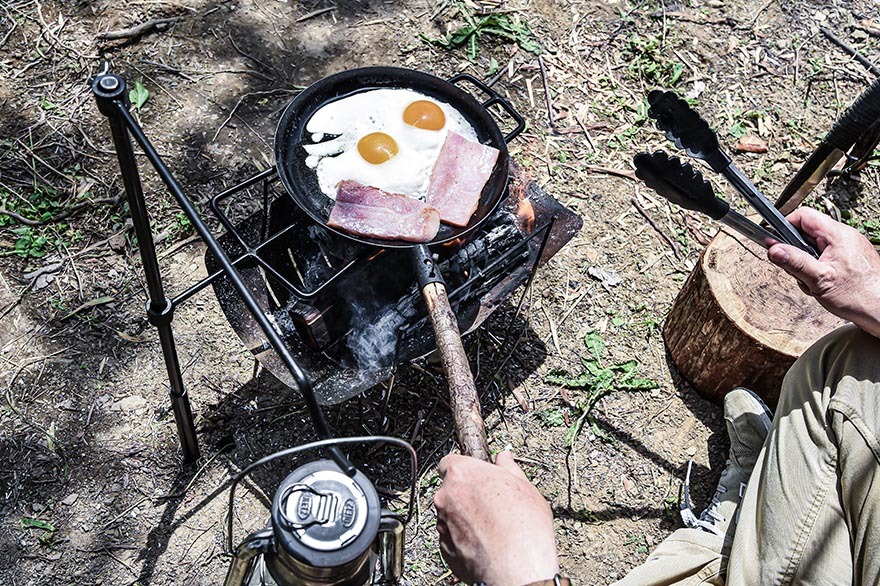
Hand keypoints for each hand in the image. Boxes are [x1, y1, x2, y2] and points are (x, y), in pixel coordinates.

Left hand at [433, 451, 558, 584]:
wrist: (515, 565)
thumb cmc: (522, 526)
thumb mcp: (524, 486)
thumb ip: (508, 469)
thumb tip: (505, 459)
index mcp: (462, 472)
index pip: (450, 461)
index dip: (467, 470)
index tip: (479, 476)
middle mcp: (446, 495)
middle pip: (451, 489)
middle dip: (467, 495)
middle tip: (491, 503)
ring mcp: (443, 522)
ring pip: (451, 514)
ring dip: (465, 517)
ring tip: (492, 527)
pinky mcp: (444, 547)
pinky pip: (452, 537)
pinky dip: (464, 538)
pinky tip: (486, 542)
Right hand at [767, 207, 879, 336]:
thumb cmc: (860, 296)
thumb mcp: (819, 279)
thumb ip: (794, 262)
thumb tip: (774, 249)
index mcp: (837, 235)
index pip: (803, 216)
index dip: (785, 227)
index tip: (775, 241)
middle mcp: (845, 237)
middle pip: (807, 233)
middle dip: (796, 252)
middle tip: (798, 271)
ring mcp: (849, 247)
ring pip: (815, 247)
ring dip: (807, 264)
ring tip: (814, 281)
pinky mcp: (850, 258)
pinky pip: (826, 257)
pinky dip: (818, 269)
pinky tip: (822, 283)